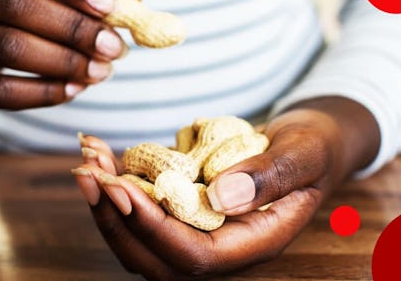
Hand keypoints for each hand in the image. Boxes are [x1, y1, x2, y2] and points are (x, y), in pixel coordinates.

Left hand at [72, 97, 379, 278]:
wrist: (308, 142)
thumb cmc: (312, 148)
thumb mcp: (303, 155)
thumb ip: (269, 177)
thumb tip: (220, 197)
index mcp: (253, 243)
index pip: (195, 256)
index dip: (153, 228)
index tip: (121, 189)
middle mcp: (221, 245)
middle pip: (154, 257)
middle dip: (115, 218)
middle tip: (88, 173)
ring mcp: (199, 229)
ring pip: (140, 237)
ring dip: (107, 201)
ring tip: (88, 158)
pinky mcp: (183, 209)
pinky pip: (142, 209)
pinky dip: (117, 184)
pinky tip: (103, 153)